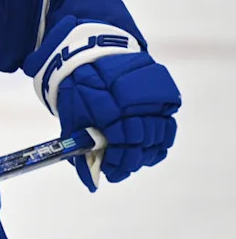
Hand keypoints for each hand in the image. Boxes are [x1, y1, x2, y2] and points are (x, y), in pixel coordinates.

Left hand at [56, 52, 180, 190]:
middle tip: (118, 166)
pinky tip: (146, 146)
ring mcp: (152, 96)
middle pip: (143, 143)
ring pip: (160, 136)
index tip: (109, 171)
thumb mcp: (71, 120)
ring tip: (131, 155)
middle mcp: (135, 101)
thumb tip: (92, 184)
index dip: (117, 162)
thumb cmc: (77, 91)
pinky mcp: (164, 94)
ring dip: (146, 152)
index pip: (122, 144)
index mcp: (108, 107)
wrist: (91, 55)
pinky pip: (168, 126)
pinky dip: (159, 140)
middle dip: (130, 160)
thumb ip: (81, 150)